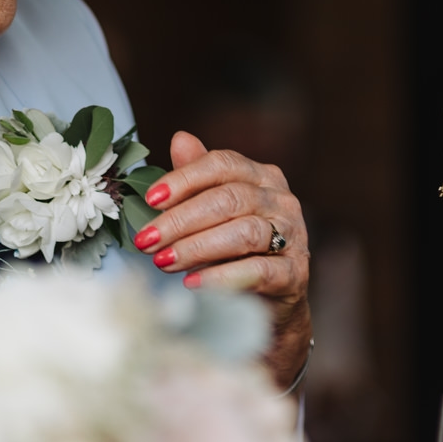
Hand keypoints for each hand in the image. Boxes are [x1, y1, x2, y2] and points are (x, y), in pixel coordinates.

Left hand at [137, 131, 311, 387]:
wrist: (268, 303)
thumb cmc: (234, 250)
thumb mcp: (213, 211)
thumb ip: (198, 178)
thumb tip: (180, 138)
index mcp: (262, 176)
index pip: (223, 165)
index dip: (185, 179)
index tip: (151, 199)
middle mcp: (282, 200)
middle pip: (230, 199)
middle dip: (182, 219)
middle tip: (147, 240)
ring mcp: (293, 236)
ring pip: (245, 232)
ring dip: (198, 247)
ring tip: (163, 261)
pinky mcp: (295, 273)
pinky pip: (259, 270)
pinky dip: (223, 276)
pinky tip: (192, 284)